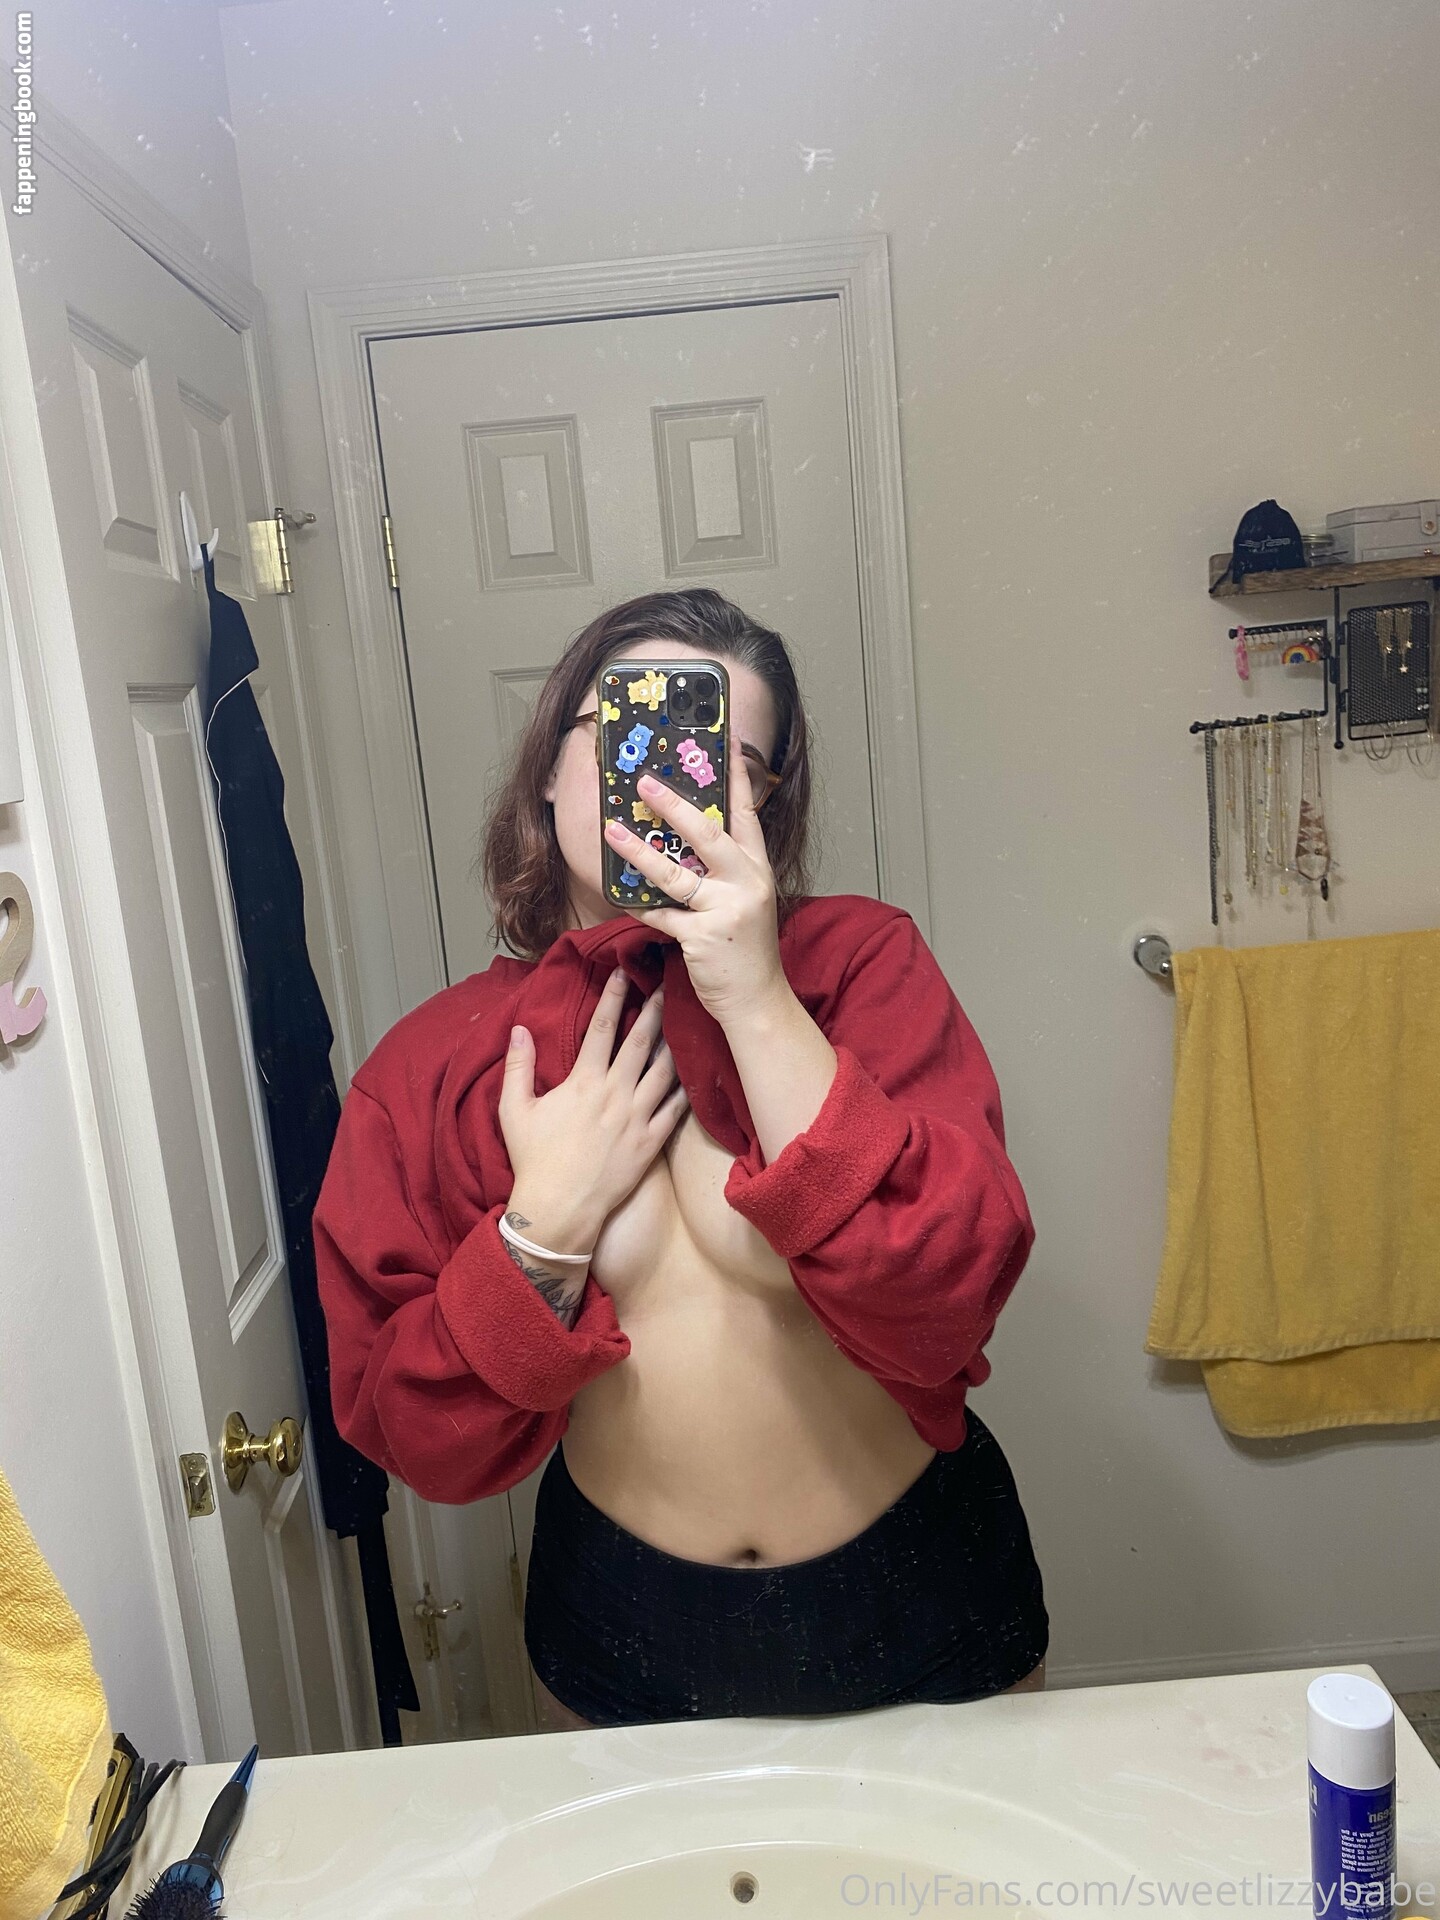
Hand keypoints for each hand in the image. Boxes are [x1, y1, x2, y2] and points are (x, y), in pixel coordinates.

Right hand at [498, 969, 687, 1247]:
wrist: (559, 1209)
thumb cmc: (534, 1159)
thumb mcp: (514, 1110)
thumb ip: (518, 1067)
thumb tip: (519, 1029)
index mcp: (583, 1083)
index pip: (602, 1029)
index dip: (613, 997)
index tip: (622, 973)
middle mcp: (615, 1094)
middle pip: (641, 1042)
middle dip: (655, 1009)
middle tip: (668, 984)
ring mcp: (637, 1118)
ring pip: (664, 1071)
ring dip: (675, 1042)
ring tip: (687, 1019)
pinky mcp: (651, 1143)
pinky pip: (675, 1110)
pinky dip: (687, 1089)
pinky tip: (697, 1071)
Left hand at [602, 740, 785, 1026]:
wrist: (757, 1000)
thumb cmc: (746, 949)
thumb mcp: (746, 901)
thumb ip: (723, 871)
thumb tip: (683, 842)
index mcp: (757, 869)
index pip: (746, 815)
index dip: (736, 781)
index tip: (726, 746)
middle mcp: (745, 883)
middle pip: (706, 834)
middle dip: (673, 805)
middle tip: (645, 781)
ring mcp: (724, 909)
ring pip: (673, 873)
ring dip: (638, 850)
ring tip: (611, 830)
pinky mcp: (702, 936)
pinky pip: (659, 914)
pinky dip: (637, 905)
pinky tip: (618, 892)